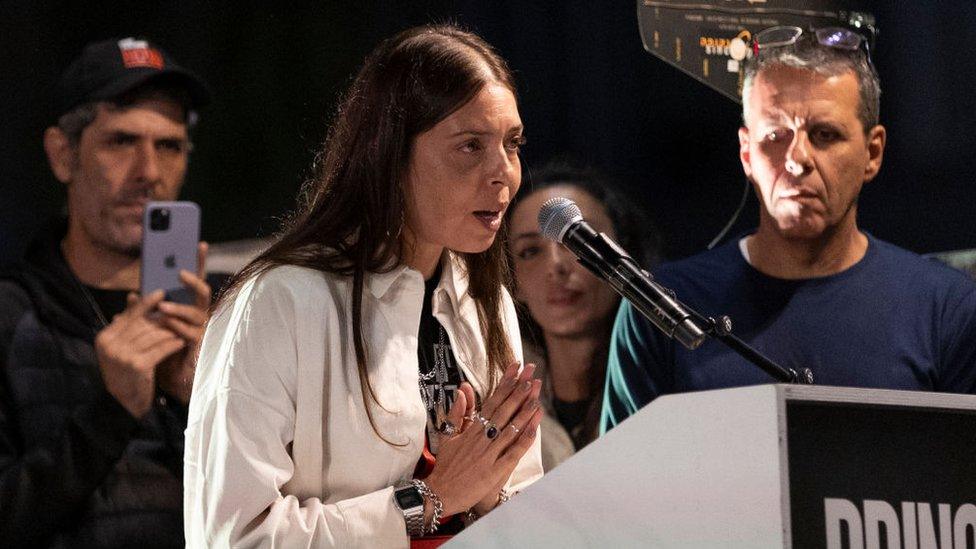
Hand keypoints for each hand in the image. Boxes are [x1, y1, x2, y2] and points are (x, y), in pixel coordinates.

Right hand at [94, 290, 185, 417]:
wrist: (123, 403)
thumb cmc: (125, 372)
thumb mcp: (120, 346)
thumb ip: (127, 323)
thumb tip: (133, 295)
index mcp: (104, 337)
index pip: (129, 315)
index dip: (146, 303)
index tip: (162, 292)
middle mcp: (110, 345)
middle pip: (143, 324)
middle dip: (163, 319)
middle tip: (179, 315)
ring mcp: (123, 355)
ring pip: (154, 335)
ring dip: (171, 331)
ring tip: (183, 329)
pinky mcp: (138, 365)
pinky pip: (161, 349)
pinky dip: (172, 344)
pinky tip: (181, 342)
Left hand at [156, 242, 210, 404]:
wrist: (170, 379)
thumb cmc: (163, 349)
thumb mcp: (149, 327)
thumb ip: (143, 312)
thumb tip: (132, 296)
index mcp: (188, 306)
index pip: (194, 281)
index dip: (199, 262)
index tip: (199, 242)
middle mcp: (199, 314)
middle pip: (203, 291)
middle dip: (193, 280)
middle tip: (179, 273)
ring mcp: (202, 328)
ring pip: (196, 312)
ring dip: (179, 308)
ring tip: (162, 308)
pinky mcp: (201, 344)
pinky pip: (191, 332)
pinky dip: (178, 327)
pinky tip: (167, 326)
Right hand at [423, 362, 543, 517]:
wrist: (439, 494)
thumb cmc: (445, 466)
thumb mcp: (447, 436)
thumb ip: (457, 413)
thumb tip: (462, 390)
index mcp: (471, 430)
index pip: (491, 401)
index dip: (505, 384)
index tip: (515, 369)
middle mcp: (481, 439)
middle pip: (503, 411)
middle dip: (518, 391)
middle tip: (531, 374)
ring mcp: (488, 454)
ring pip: (510, 429)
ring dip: (524, 412)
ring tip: (536, 395)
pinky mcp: (494, 471)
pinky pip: (512, 453)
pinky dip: (523, 440)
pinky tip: (534, 428)